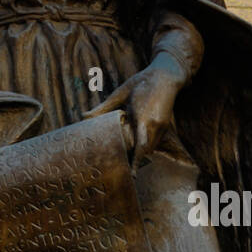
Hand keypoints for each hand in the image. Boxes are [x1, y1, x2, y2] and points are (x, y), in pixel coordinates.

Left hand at [83, 53, 184, 168]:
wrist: (166, 76)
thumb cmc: (142, 82)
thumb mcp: (121, 93)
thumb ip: (104, 107)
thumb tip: (84, 116)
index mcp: (142, 117)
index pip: (140, 146)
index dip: (136, 162)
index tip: (132, 175)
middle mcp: (154, 125)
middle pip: (144, 151)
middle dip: (134, 157)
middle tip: (120, 160)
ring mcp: (162, 126)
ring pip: (150, 147)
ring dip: (140, 150)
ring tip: (126, 147)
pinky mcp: (165, 126)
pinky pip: (155, 141)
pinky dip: (145, 143)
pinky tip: (136, 137)